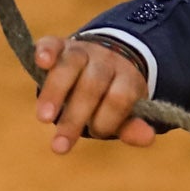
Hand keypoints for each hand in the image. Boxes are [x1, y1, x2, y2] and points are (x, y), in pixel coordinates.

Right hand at [31, 35, 156, 154]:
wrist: (106, 56)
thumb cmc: (111, 95)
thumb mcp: (126, 112)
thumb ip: (132, 126)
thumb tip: (148, 138)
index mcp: (127, 77)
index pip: (119, 98)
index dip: (107, 119)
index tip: (95, 133)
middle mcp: (105, 61)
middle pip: (93, 85)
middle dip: (75, 117)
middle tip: (59, 146)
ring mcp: (81, 51)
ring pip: (70, 65)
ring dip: (55, 92)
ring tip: (44, 119)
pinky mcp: (59, 45)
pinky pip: (52, 44)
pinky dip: (46, 51)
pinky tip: (41, 62)